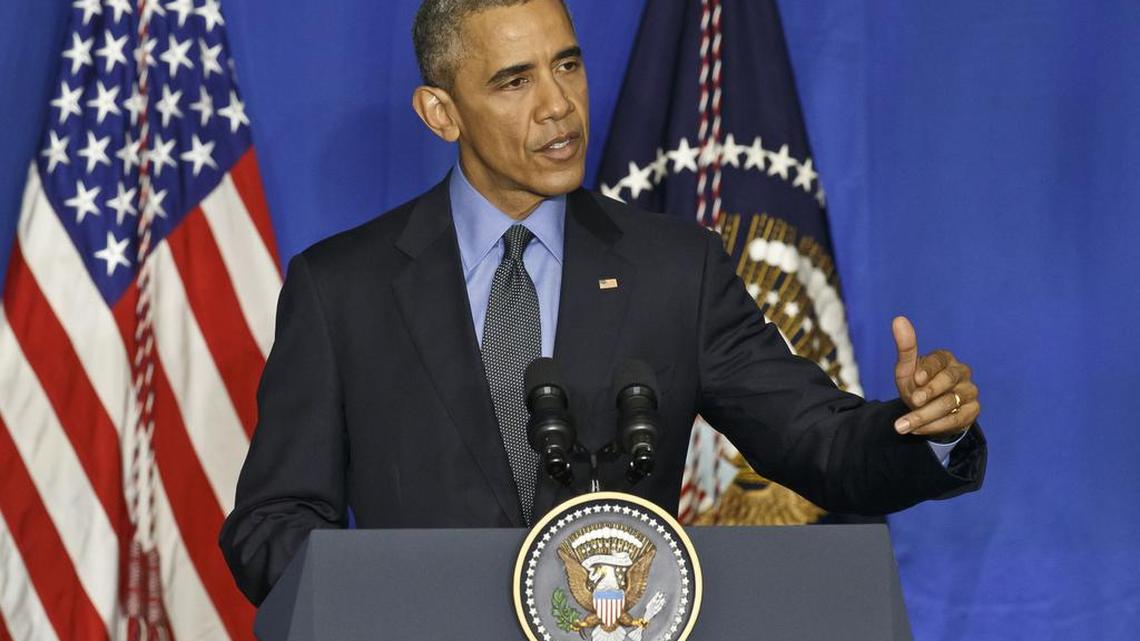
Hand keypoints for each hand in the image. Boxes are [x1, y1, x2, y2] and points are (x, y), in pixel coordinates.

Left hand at [891, 316, 979, 438]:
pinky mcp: (973, 411)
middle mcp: (962, 372)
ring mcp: (970, 392)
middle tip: (912, 401)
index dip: (928, 370)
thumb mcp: (907, 369)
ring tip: (902, 426)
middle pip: (948, 380)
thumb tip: (898, 319)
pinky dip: (934, 426)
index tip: (915, 379)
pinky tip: (916, 430)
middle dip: (928, 393)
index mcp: (946, 358)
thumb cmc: (916, 385)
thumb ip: (905, 347)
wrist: (926, 411)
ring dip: (924, 416)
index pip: (940, 360)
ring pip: (950, 403)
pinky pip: (955, 420)